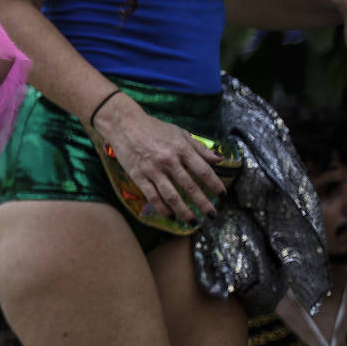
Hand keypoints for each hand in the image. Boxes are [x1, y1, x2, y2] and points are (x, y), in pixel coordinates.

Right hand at [94, 95, 224, 224]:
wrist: (124, 124)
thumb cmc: (154, 128)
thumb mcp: (180, 133)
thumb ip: (199, 148)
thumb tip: (219, 159)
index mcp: (181, 148)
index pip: (203, 171)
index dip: (215, 184)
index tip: (222, 195)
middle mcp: (168, 160)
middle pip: (189, 186)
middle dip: (203, 203)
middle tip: (212, 215)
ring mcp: (152, 169)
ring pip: (171, 195)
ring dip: (184, 211)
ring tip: (193, 221)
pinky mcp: (138, 175)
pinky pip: (152, 196)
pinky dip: (162, 208)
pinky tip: (171, 216)